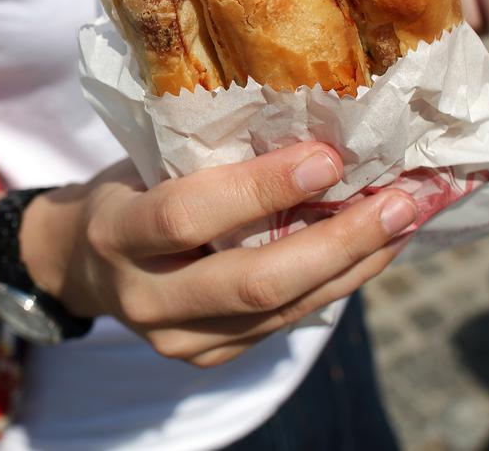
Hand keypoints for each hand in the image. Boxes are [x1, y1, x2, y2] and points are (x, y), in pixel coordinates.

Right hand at [27, 144, 417, 367]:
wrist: (82, 265)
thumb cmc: (125, 191)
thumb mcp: (146, 162)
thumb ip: (208, 159)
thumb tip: (315, 130)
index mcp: (116, 233)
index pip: (189, 216)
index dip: (260, 189)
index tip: (328, 157)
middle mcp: (145, 297)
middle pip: (253, 282)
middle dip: (337, 242)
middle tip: (399, 201)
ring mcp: (177, 339)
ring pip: (282, 311)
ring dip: (354, 265)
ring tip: (407, 221)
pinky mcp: (208, 358)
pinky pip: (285, 324)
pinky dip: (335, 284)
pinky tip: (372, 249)